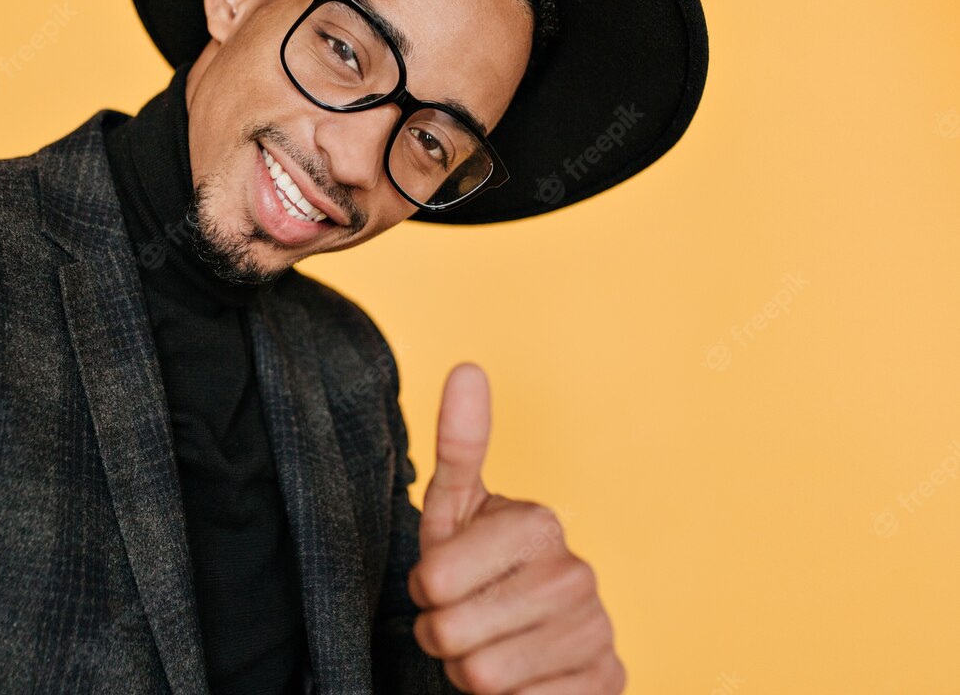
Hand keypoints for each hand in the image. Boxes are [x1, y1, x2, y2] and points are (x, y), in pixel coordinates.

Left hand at [407, 363, 624, 693]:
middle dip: (440, 635)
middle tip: (462, 617)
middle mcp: (576, 573)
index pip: (431, 580)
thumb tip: (467, 366)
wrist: (534, 636)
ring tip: (488, 644)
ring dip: (466, 671)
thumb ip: (459, 442)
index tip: (445, 579)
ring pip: (481, 678)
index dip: (423, 590)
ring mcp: (597, 631)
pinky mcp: (608, 682)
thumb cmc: (480, 567)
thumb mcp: (456, 507)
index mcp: (537, 523)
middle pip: (451, 632)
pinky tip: (521, 675)